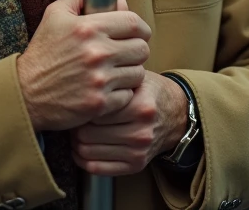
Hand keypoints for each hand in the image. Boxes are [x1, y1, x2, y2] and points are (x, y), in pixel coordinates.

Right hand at [16, 0, 150, 131]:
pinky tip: (106, 89)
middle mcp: (96, 53)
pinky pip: (128, 95)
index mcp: (88, 28)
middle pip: (142, 48)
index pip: (134, 23)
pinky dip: (121, 94)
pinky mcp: (100, 103)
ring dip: (129, 72)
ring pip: (138, 73)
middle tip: (124, 53)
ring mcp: (99, 80)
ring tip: (114, 71)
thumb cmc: (42, 53)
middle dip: (135, 50)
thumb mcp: (54, 15)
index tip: (137, 33)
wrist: (26, 92)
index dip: (140, 28)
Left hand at [70, 71, 188, 176]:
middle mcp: (141, 132)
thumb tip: (76, 87)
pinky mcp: (136, 166)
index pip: (94, 111)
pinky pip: (96, 169)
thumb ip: (112, 83)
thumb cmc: (148, 92)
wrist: (175, 115)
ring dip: (75, 142)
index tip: (76, 101)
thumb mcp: (135, 80)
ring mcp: (139, 152)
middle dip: (74, 125)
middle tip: (73, 117)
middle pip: (86, 133)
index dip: (80, 106)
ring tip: (76, 131)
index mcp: (140, 107)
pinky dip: (81, 159)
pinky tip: (80, 149)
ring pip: (87, 152)